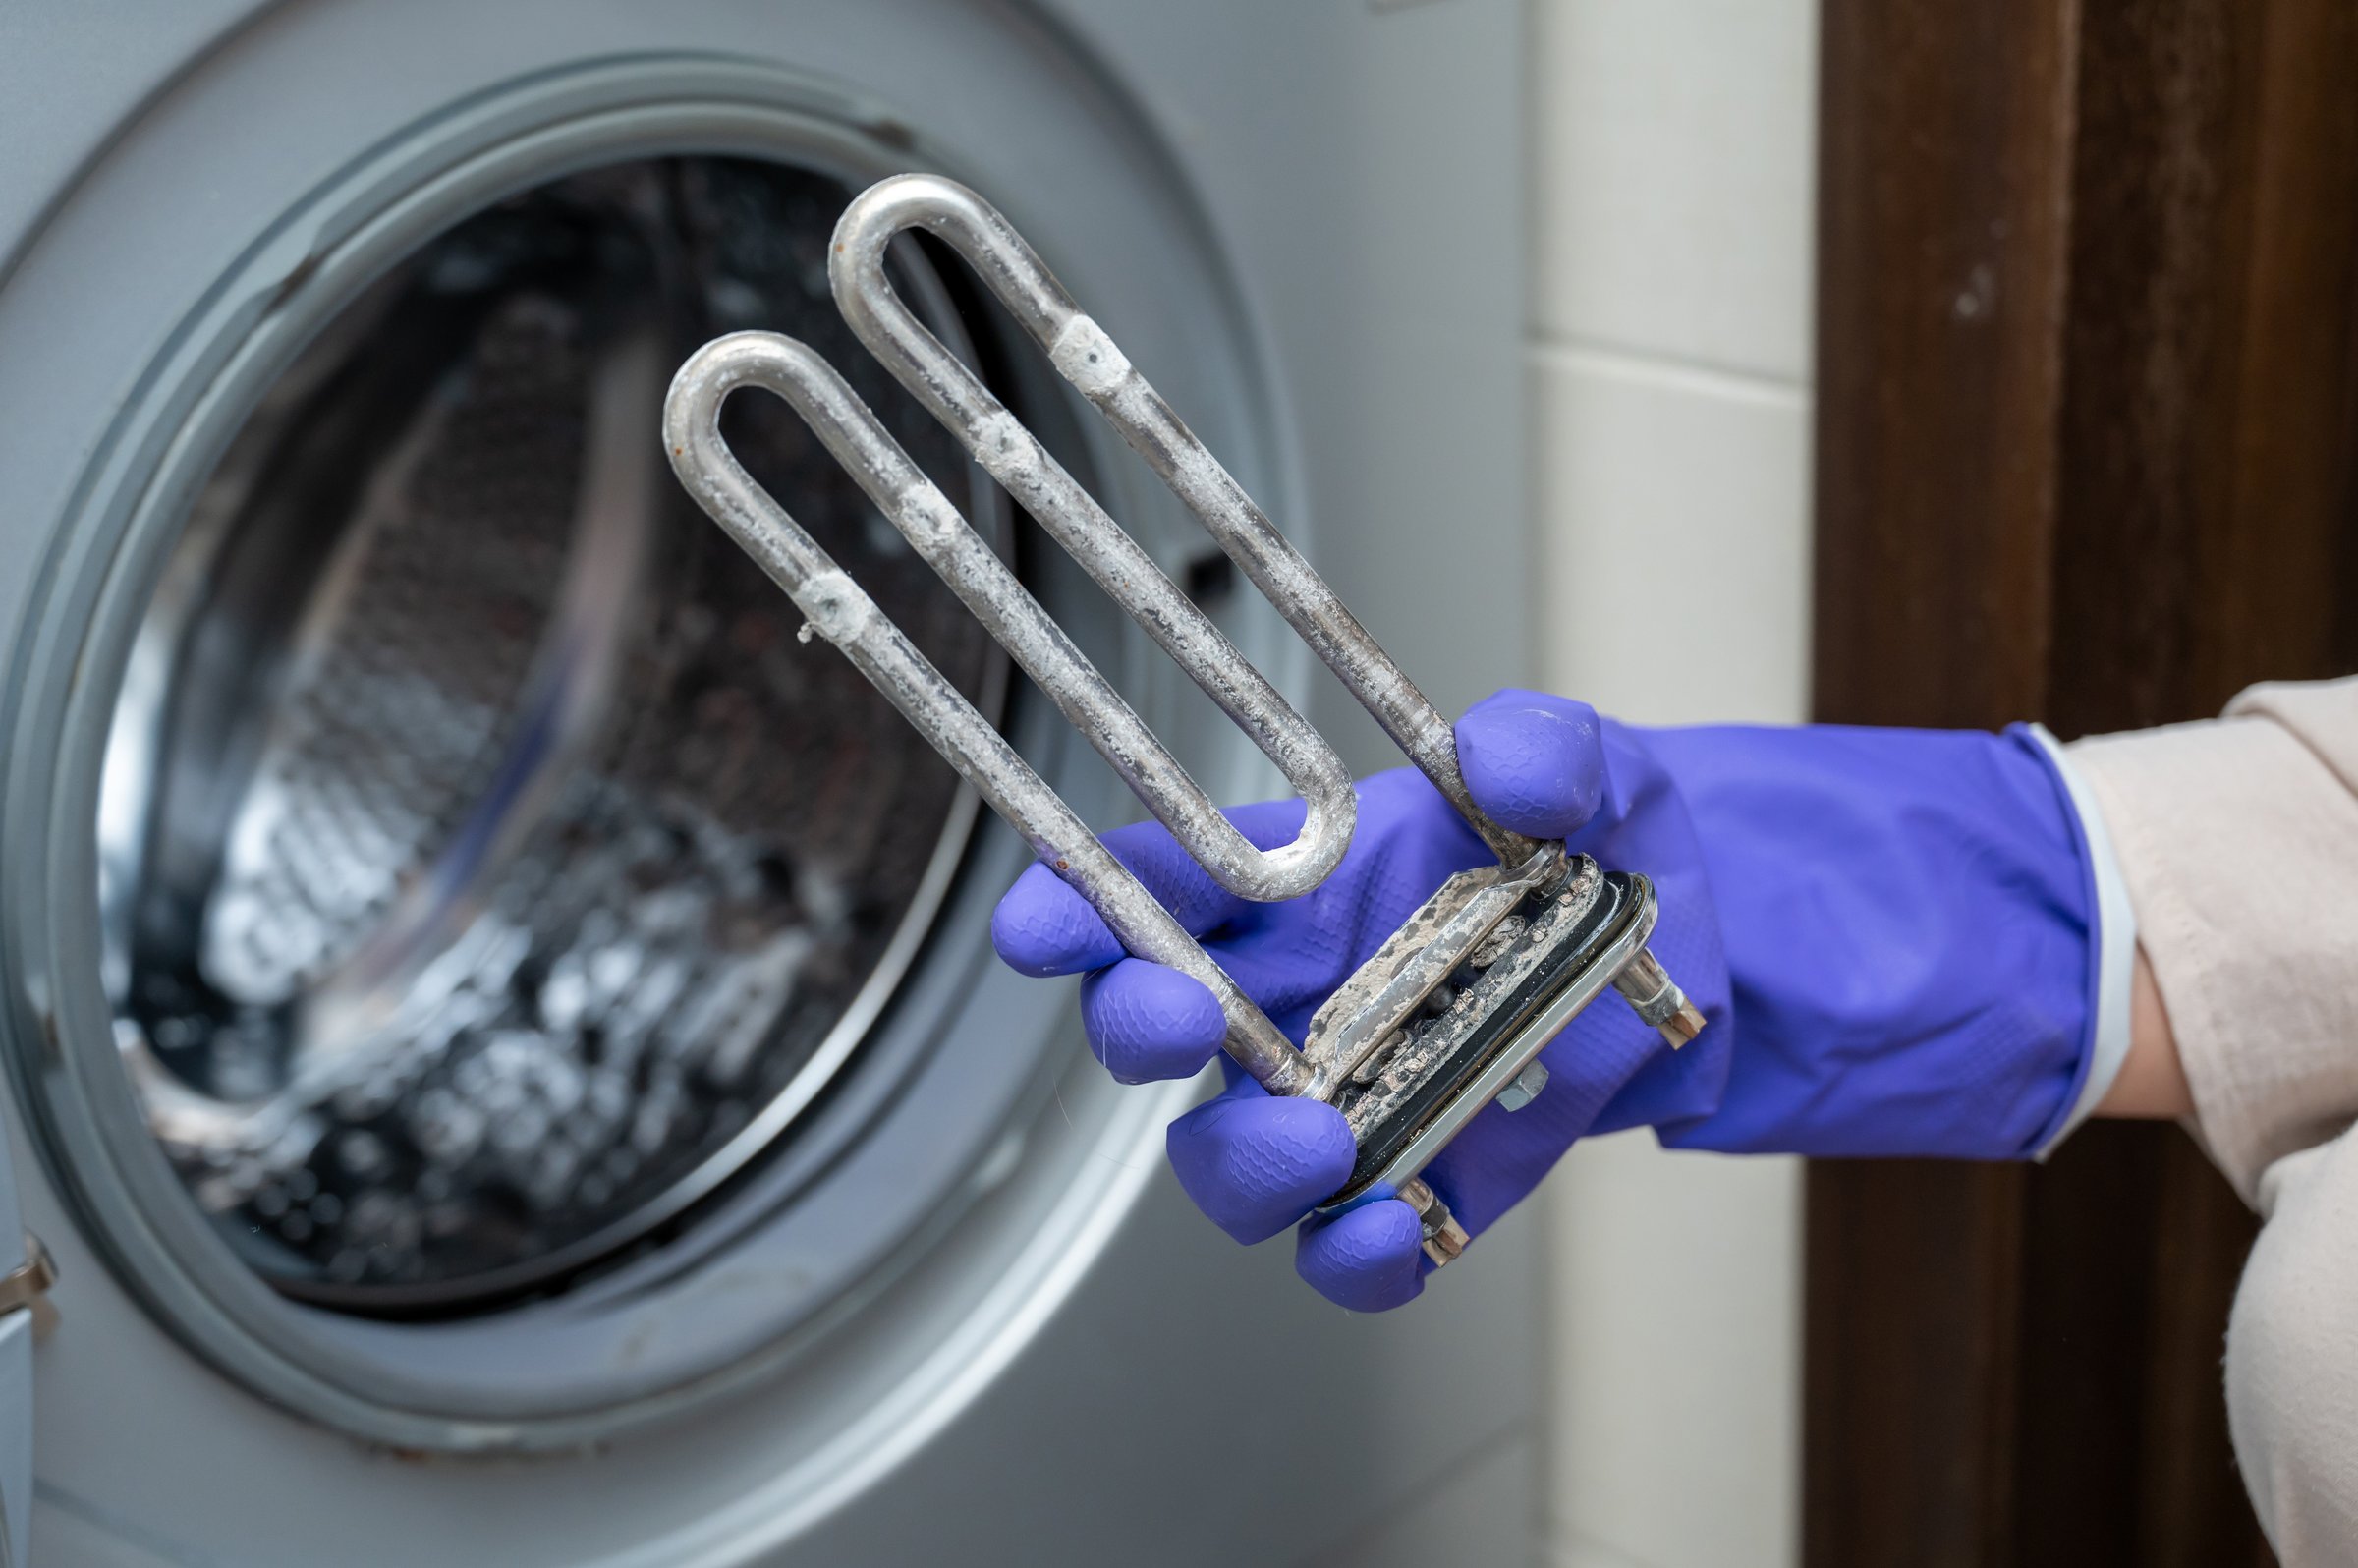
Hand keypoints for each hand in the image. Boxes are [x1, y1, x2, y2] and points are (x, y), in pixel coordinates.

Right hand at [990, 690, 1732, 1309]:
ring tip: (1324, 1145)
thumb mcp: (1584, 767)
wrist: (1702, 947)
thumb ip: (1541, 750)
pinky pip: (1342, 1248)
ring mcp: (1343, 1093)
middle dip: (1134, 1028)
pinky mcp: (1419, 1179)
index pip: (1143, 887)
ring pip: (1225, 1159)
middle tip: (1182, 1023)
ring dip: (1246, 1162)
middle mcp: (1289, 992)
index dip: (1070, 909)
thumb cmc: (1600, 840)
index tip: (1040, 925)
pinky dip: (1351, 1261)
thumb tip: (1502, 761)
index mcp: (1288, 882)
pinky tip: (1389, 1236)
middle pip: (1148, 1027)